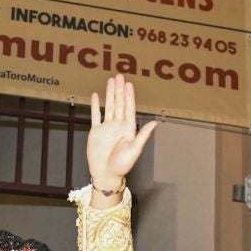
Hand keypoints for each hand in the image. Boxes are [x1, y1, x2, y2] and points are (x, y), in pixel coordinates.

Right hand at [84, 74, 157, 203]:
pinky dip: (95, 106)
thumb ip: (143, 135)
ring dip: (109, 94)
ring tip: (110, 81)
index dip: (129, 96)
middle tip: (120, 76)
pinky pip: (95, 116)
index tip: (129, 84)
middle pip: (119, 103)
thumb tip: (155, 123)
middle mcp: (118, 125)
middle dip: (119, 90)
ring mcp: (107, 127)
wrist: (106, 174)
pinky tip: (96, 96)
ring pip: (108, 106)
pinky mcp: (96, 131)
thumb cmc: (122, 165)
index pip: (129, 108)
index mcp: (128, 128)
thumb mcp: (135, 149)